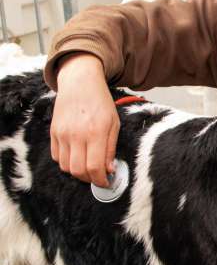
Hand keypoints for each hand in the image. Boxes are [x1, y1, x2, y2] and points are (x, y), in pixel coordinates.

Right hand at [50, 53, 119, 186]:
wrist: (80, 83)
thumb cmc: (101, 102)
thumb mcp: (114, 124)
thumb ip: (111, 148)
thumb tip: (109, 169)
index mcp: (95, 132)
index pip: (94, 167)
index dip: (100, 180)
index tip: (106, 182)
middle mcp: (76, 135)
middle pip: (78, 171)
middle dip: (89, 179)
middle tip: (98, 176)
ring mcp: (62, 134)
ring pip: (66, 167)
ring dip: (77, 172)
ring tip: (88, 166)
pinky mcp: (53, 132)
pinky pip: (57, 156)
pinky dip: (67, 162)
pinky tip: (77, 156)